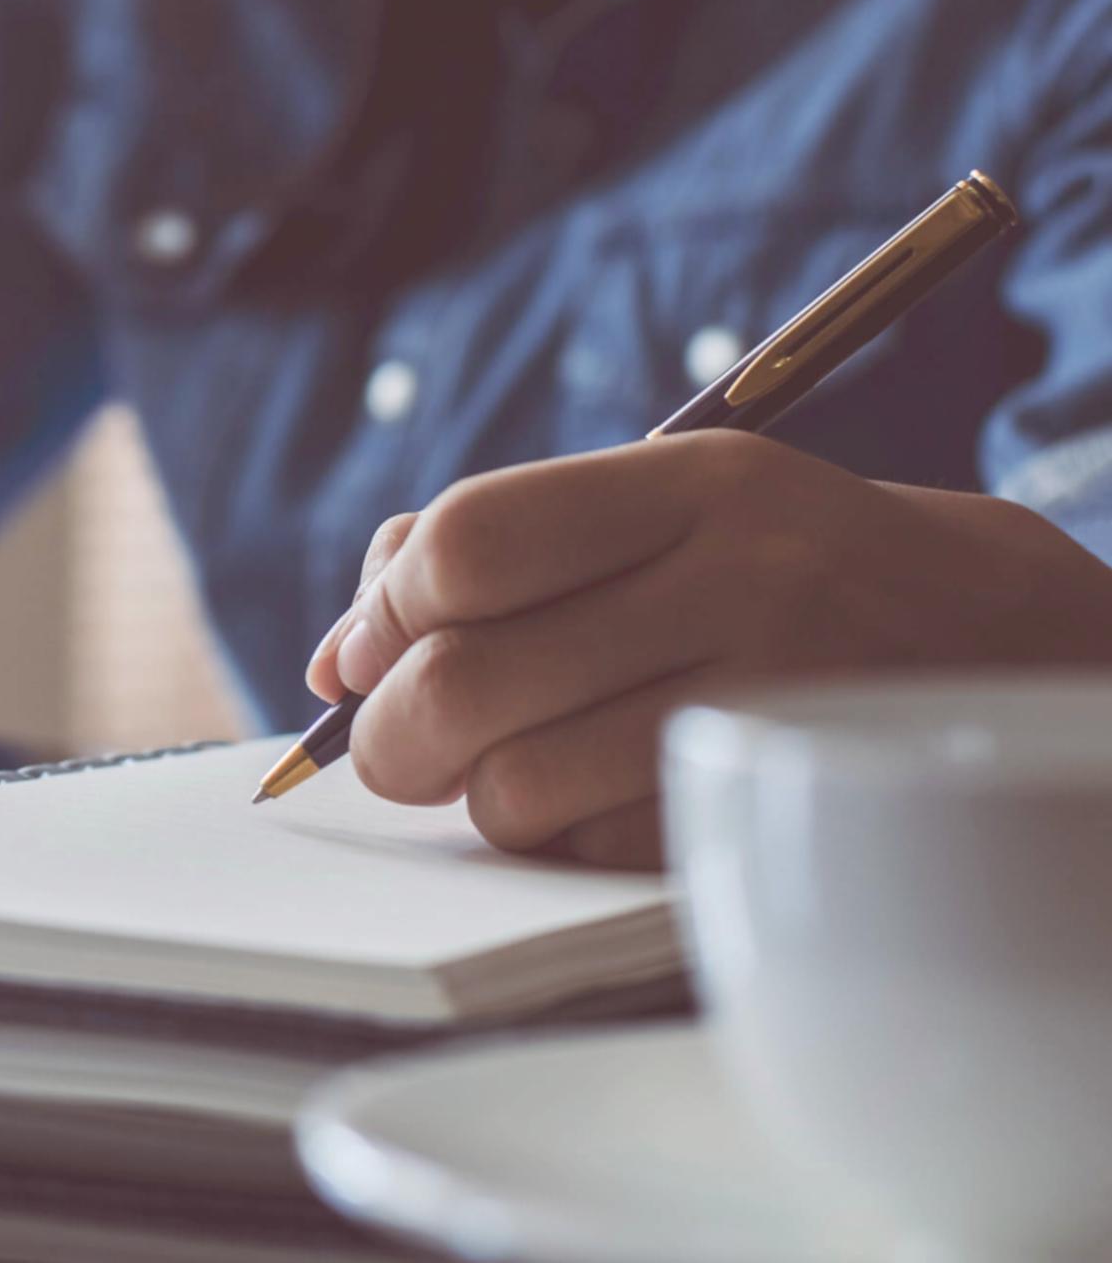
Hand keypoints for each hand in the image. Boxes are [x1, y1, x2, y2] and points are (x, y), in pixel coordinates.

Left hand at [304, 430, 1111, 866]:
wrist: (1008, 646)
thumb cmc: (782, 570)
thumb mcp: (666, 508)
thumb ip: (488, 551)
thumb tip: (333, 661)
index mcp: (694, 485)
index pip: (465, 544)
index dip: (385, 608)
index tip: (376, 643)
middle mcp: (742, 583)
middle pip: (459, 683)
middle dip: (392, 731)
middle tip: (406, 738)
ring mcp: (772, 707)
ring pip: (508, 791)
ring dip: (484, 794)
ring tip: (527, 760)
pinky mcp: (784, 816)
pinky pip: (587, 857)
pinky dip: (564, 840)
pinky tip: (607, 795)